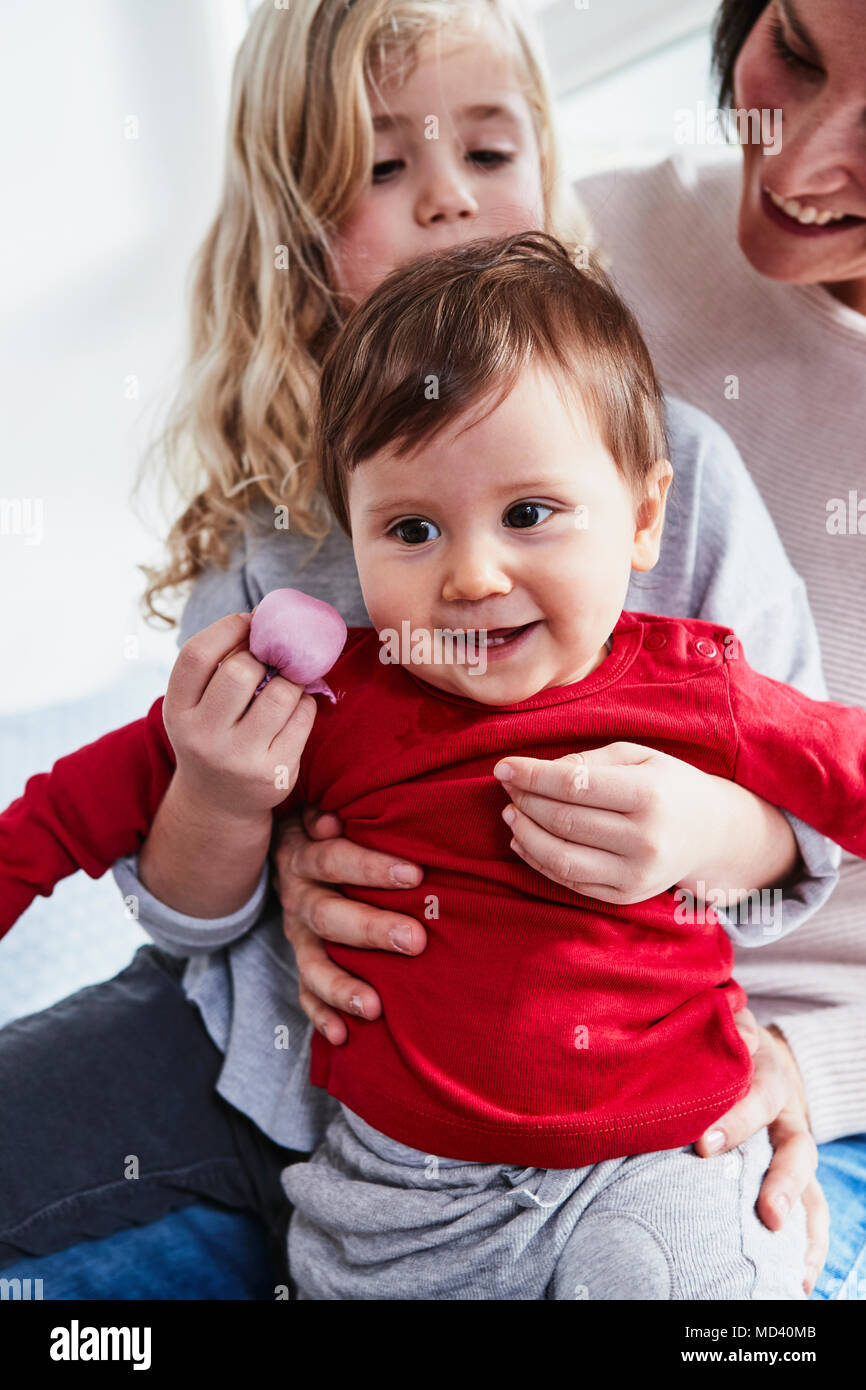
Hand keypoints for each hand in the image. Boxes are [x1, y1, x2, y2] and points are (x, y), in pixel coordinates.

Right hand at [163, 611, 316, 821]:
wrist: (219, 803)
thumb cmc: (212, 734)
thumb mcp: (196, 705)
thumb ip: (217, 666)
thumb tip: (265, 618)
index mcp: (177, 711)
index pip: (196, 654)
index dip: (228, 627)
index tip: (250, 620)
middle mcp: (201, 737)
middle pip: (240, 671)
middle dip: (264, 656)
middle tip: (273, 656)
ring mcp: (238, 758)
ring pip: (281, 693)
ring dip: (291, 678)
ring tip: (286, 681)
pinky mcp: (274, 773)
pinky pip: (303, 716)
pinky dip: (305, 702)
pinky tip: (294, 708)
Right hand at [272, 807, 425, 1043]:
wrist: (287, 850)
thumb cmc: (329, 829)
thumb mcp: (324, 812)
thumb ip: (328, 814)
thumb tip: (332, 820)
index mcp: (304, 855)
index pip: (333, 860)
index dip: (370, 867)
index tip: (415, 875)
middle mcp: (297, 897)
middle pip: (327, 915)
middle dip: (371, 929)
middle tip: (415, 940)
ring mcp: (297, 935)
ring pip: (312, 963)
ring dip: (342, 985)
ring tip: (374, 1006)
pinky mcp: (301, 962)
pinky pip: (305, 993)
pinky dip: (322, 1015)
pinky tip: (343, 1035)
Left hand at [493, 743, 717, 904]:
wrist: (713, 833)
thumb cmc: (668, 786)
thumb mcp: (638, 757)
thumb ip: (588, 761)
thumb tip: (535, 771)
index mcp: (649, 795)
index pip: (574, 786)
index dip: (531, 776)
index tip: (503, 767)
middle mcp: (645, 840)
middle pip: (563, 821)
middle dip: (525, 802)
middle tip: (508, 788)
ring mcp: (636, 875)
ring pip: (561, 858)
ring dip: (525, 835)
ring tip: (511, 813)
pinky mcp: (626, 897)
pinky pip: (570, 882)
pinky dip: (538, 861)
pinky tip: (523, 841)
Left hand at [694, 1009, 827, 1296]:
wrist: (758, 1052)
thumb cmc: (726, 1045)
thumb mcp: (725, 1028)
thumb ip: (724, 1029)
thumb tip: (734, 1033)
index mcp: (768, 1077)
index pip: (759, 1097)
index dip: (737, 1121)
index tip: (703, 1146)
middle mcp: (789, 1117)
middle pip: (797, 1151)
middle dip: (783, 1184)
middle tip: (768, 1215)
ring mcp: (794, 1148)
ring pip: (810, 1188)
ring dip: (803, 1227)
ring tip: (798, 1273)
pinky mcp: (792, 1174)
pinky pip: (809, 1210)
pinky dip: (808, 1244)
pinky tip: (801, 1279)